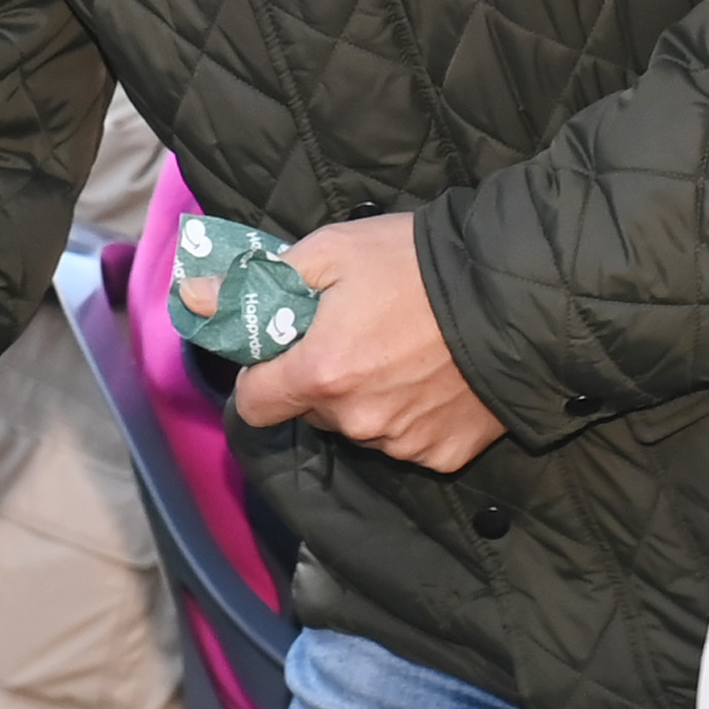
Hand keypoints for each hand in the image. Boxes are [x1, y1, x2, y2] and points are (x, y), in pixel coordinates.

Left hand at [215, 212, 505, 470]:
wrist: (516, 296)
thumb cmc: (416, 265)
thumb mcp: (330, 253)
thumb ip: (257, 283)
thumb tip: (193, 297)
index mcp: (319, 374)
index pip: (255, 403)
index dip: (263, 374)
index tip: (284, 349)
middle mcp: (355, 420)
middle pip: (310, 412)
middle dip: (320, 378)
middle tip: (355, 332)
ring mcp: (402, 442)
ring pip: (359, 426)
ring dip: (367, 397)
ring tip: (404, 348)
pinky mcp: (444, 455)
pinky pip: (407, 440)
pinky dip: (413, 415)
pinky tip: (436, 376)